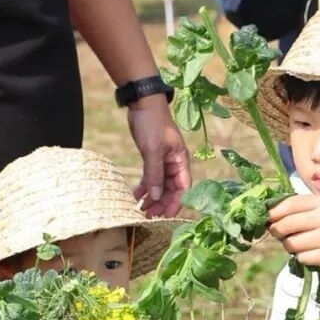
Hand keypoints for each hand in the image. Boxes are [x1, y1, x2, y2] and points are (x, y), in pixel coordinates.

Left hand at [127, 95, 191, 215]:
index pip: (184, 187)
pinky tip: (135, 196)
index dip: (176, 202)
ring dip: (152, 198)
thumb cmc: (153, 124)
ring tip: (141, 210)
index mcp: (180, 160)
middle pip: (171, 189)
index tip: (166, 215)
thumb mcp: (153, 149)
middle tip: (148, 215)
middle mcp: (174, 163)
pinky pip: (150, 178)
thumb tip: (156, 196)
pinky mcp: (152, 158)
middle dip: (161, 203)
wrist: (143, 104)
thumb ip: (155, 173)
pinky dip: (144, 188)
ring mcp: (163, 161)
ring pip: (160, 186)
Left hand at [268, 193, 319, 277]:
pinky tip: (308, 251)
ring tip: (297, 242)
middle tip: (278, 232)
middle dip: (277, 230)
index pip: (289, 205)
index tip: (267, 218)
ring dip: (288, 245)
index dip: (273, 212)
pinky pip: (301, 258)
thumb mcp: (316, 207)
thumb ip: (294, 207)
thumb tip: (265, 215)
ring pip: (292, 244)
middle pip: (287, 225)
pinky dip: (300, 256)